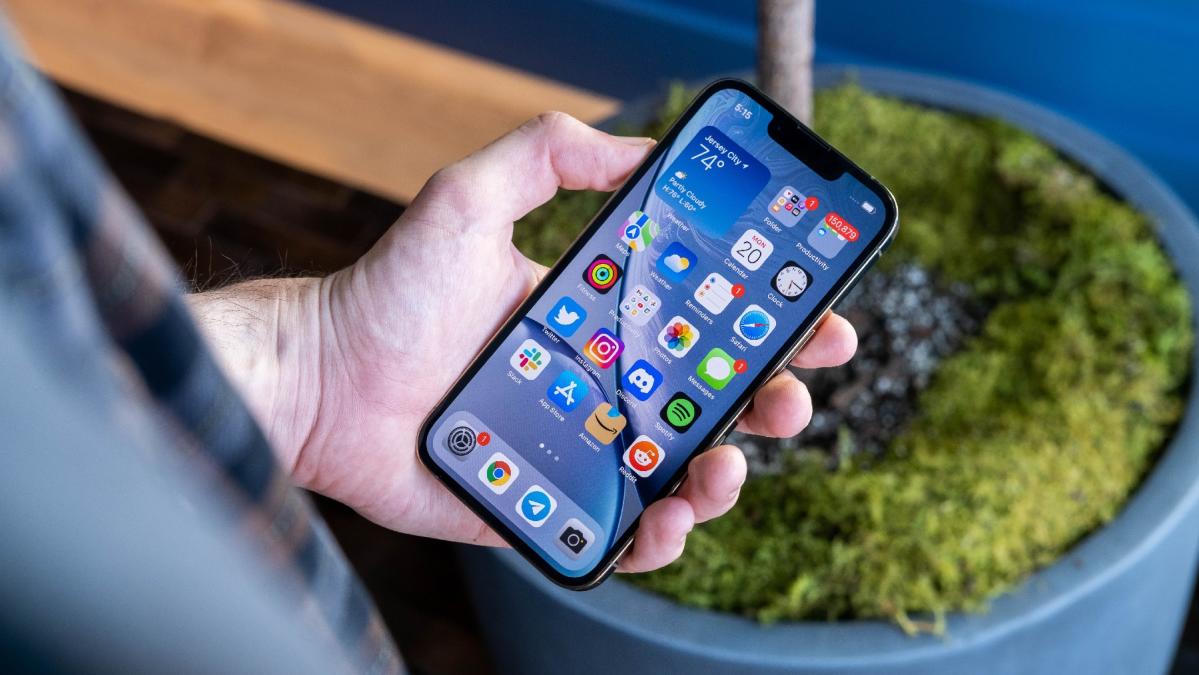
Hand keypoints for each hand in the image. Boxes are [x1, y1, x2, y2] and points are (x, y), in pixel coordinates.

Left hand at [191, 112, 856, 572]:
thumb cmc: (388, 293)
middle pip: (710, 399)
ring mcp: (579, 446)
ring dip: (726, 472)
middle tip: (792, 394)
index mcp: (598, 318)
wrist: (322, 382)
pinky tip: (669, 519)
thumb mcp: (467, 198)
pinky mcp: (550, 503)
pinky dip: (660, 535)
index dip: (768, 322)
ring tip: (725, 464)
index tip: (817, 315)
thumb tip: (639, 147)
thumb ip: (547, 155)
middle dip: (771, 398)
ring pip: (679, 468)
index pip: (701, 321)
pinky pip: (622, 529)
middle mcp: (600, 382)